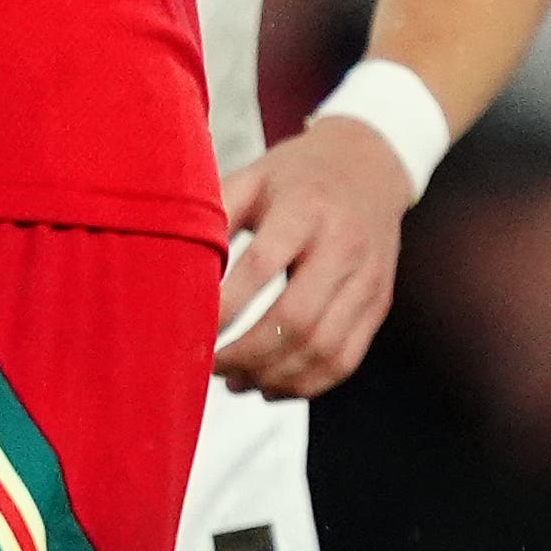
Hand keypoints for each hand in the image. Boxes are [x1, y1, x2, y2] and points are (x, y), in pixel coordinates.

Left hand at [213, 117, 413, 395]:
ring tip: (233, 379)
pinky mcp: (379, 305)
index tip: (187, 327)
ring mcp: (368, 280)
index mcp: (305, 209)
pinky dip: (305, 384)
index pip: (261, 267)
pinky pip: (346, 360)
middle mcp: (344, 247)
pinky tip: (268, 385)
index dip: (223, 307)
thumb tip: (171, 262)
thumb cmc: (295, 175)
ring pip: (324, 349)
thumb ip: (215, 214)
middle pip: (296, 319)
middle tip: (207, 365)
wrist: (369, 165)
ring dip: (273, 375)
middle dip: (245, 353)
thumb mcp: (252, 178)